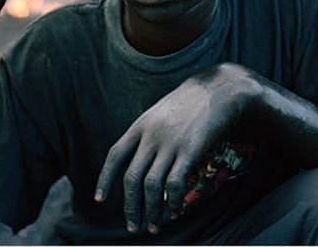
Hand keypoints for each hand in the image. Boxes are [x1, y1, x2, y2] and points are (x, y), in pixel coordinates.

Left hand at [95, 63, 258, 234]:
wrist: (218, 89)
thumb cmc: (190, 102)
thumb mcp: (161, 112)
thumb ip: (149, 134)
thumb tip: (141, 163)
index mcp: (141, 125)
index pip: (115, 155)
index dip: (105, 179)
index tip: (99, 199)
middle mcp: (151, 135)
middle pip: (132, 178)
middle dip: (130, 207)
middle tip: (133, 226)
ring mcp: (170, 144)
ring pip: (151, 187)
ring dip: (151, 212)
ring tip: (153, 227)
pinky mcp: (190, 152)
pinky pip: (175, 185)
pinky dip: (173, 204)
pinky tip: (175, 212)